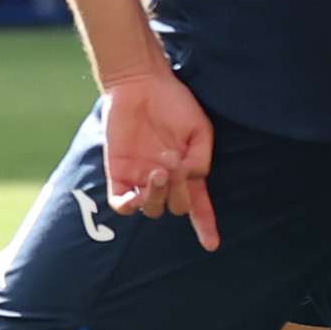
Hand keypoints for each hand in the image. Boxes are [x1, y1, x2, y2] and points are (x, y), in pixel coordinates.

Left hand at [99, 67, 218, 249]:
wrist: (141, 84)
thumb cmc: (174, 104)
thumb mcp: (200, 130)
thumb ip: (202, 158)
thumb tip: (193, 180)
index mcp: (187, 172)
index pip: (198, 207)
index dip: (205, 226)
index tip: (212, 245)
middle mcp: (165, 180)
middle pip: (176, 208)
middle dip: (181, 194)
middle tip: (178, 167)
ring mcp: (140, 178)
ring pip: (151, 210)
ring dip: (159, 196)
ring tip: (159, 170)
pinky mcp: (118, 172)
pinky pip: (120, 204)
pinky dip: (130, 204)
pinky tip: (138, 191)